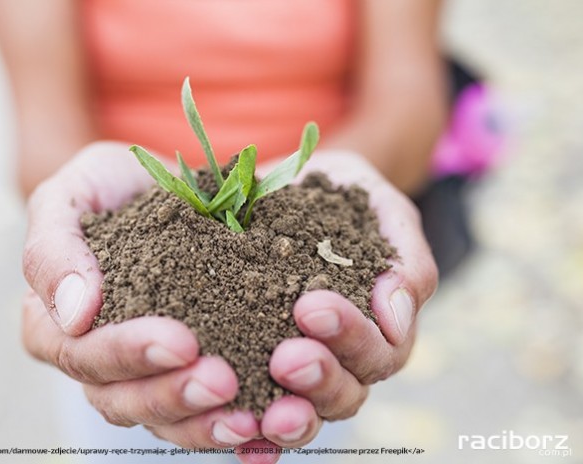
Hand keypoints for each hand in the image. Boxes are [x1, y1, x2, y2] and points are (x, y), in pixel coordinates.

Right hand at [21, 142, 261, 451]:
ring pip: (169, 420)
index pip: (82, 355)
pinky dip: (243, 430)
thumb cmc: (110, 188)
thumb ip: (53, 248)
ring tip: (255, 418)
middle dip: (174, 396)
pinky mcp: (193, 372)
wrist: (168, 185)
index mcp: (57, 326)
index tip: (180, 341)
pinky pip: (212, 414)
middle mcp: (99, 362)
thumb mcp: (70, 196)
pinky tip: (274, 425)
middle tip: (222, 380)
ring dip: (209, 424)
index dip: (127, 355)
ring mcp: (147, 374)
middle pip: (125, 401)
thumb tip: (73, 313)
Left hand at [251, 150, 438, 450]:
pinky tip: (237, 434)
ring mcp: (300, 370)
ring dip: (289, 414)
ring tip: (262, 408)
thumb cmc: (339, 195)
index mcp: (380, 325)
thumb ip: (403, 257)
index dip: (350, 335)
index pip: (380, 349)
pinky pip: (260, 415)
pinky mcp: (257, 373)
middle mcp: (344, 358)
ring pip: (307, 412)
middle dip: (320, 377)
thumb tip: (395, 315)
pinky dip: (253, 438)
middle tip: (287, 357)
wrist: (283, 189)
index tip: (310, 304)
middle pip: (346, 391)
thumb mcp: (379, 208)